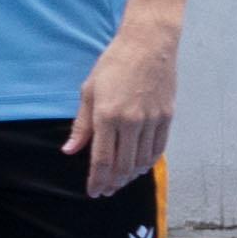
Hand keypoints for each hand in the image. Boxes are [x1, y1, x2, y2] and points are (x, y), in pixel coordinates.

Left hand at [68, 23, 177, 192]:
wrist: (148, 46)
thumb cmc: (113, 65)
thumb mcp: (88, 92)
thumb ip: (81, 125)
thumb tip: (69, 150)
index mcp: (107, 116)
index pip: (102, 160)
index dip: (97, 180)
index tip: (93, 192)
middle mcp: (132, 122)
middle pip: (123, 165)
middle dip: (113, 183)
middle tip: (105, 191)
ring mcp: (152, 120)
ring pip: (142, 160)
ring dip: (131, 176)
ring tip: (120, 182)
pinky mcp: (167, 117)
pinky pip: (158, 148)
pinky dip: (148, 162)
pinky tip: (140, 167)